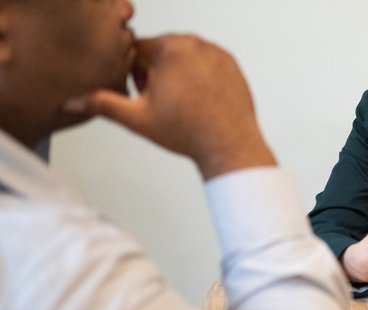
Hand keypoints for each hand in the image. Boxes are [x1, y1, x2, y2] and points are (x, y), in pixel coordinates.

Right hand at [64, 35, 272, 179]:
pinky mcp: (230, 62)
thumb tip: (73, 102)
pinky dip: (197, 78)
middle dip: (155, 73)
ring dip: (175, 74)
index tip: (145, 94)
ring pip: (182, 57)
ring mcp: (216, 52)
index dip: (134, 74)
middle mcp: (195, 44)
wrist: (230, 144)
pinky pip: (203, 63)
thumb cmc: (188, 132)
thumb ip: (102, 104)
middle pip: (159, 51)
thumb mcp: (137, 118)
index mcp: (169, 49)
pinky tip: (199, 100)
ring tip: (182, 103)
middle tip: (164, 102)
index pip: (135, 50)